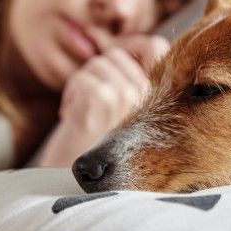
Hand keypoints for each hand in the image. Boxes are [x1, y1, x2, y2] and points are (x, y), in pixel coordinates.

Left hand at [38, 34, 168, 166]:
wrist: (78, 186)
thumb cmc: (98, 149)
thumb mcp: (124, 111)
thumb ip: (131, 80)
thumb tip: (127, 45)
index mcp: (160, 97)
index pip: (154, 45)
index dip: (129, 48)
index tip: (108, 75)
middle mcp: (150, 96)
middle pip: (117, 54)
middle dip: (95, 75)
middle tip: (89, 106)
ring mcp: (127, 97)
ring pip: (97, 64)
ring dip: (81, 86)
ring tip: (82, 114)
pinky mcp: (102, 100)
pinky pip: (82, 77)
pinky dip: (70, 95)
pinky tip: (72, 118)